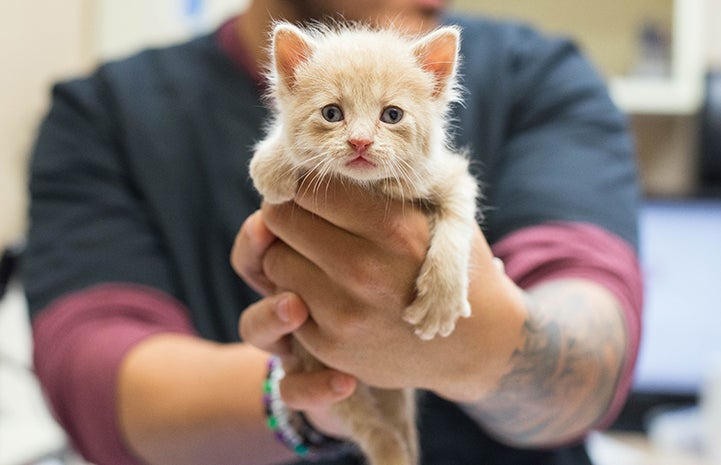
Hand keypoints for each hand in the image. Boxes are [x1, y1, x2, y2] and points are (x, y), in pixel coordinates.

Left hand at [233, 179, 525, 400]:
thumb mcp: (442, 210)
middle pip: (281, 219)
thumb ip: (391, 184)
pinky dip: (294, 291)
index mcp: (394, 229)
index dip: (305, 184)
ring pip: (273, 260)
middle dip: (288, 213)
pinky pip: (282, 302)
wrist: (472, 343)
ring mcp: (345, 313)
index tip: (311, 190)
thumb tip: (333, 157)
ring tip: (313, 254)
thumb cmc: (452, 262)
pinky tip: (322, 289)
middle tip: (303, 218)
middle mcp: (366, 271)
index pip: (313, 189)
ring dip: (287, 253)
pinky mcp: (330, 346)